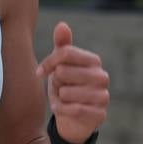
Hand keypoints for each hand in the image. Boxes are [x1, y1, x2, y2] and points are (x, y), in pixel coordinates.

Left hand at [34, 21, 108, 143]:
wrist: (72, 119)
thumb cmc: (66, 87)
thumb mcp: (61, 66)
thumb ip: (62, 46)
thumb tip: (62, 24)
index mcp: (93, 61)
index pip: (65, 53)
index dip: (48, 62)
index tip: (38, 72)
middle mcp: (102, 76)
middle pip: (63, 72)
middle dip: (55, 82)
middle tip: (59, 88)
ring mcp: (103, 96)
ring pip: (66, 92)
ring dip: (58, 98)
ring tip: (62, 99)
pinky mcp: (100, 114)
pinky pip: (73, 109)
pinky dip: (61, 110)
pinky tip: (61, 109)